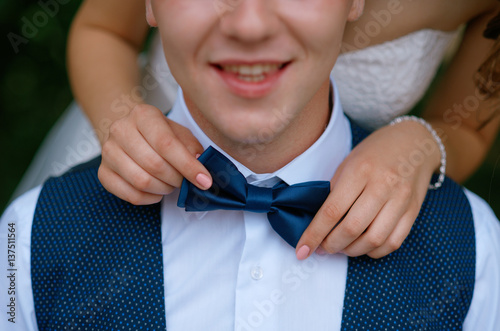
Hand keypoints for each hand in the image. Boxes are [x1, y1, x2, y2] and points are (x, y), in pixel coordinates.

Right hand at [98, 104, 211, 204]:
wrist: (129, 133)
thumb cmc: (159, 134)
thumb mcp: (179, 132)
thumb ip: (191, 146)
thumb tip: (199, 164)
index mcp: (143, 114)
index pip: (166, 144)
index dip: (188, 166)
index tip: (205, 180)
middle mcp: (120, 130)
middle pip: (154, 165)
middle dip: (176, 179)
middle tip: (184, 181)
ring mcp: (108, 151)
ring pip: (141, 181)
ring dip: (163, 189)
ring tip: (171, 184)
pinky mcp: (103, 172)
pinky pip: (130, 195)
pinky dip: (150, 198)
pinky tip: (157, 191)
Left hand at [295, 121, 440, 258]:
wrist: (414, 142)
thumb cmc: (374, 152)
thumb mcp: (348, 162)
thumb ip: (334, 191)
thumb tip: (318, 223)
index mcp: (360, 171)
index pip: (332, 211)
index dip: (314, 234)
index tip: (302, 250)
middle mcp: (382, 186)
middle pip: (352, 229)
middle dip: (331, 245)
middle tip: (322, 247)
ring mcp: (401, 200)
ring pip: (373, 240)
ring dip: (352, 251)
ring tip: (341, 246)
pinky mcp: (413, 211)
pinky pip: (393, 242)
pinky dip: (374, 250)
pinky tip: (363, 245)